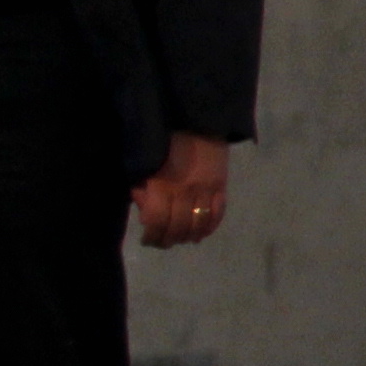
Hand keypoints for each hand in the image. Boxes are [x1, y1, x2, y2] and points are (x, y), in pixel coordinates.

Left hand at [133, 130, 233, 250]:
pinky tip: (199, 233)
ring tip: (179, 239)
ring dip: (187, 237)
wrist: (197, 122)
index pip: (158, 221)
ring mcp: (207, 191)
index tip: (147, 239)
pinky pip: (217, 215)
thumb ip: (143, 187)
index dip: (152, 235)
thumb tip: (143, 211)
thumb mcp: (146, 163)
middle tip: (160, 242)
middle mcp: (186, 191)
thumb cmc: (164, 141)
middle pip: (178, 227)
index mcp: (163, 184)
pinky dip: (208, 228)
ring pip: (198, 225)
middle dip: (167, 239)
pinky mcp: (222, 187)